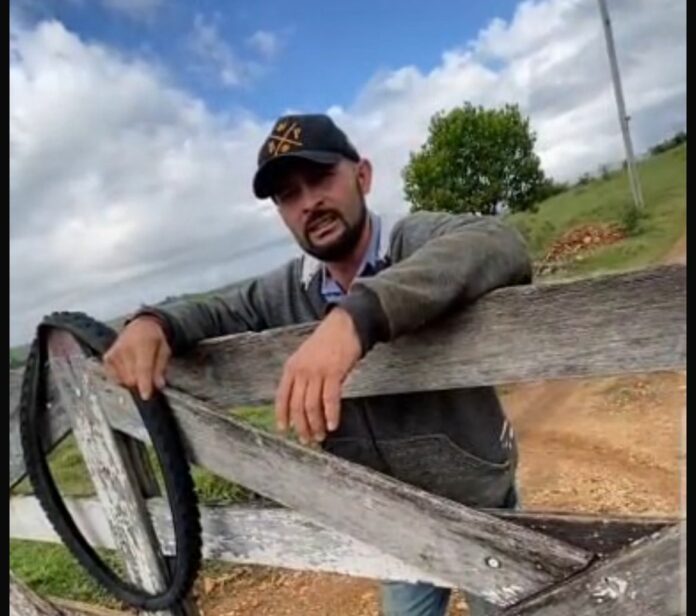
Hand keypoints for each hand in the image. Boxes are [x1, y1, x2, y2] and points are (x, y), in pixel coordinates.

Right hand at [103, 316, 170, 399]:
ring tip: (139, 366)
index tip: (146, 396)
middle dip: (142, 382)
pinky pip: (116, 378)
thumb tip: (159, 385)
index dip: (144, 384)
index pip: (143, 368)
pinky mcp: (107, 358)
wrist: (140, 326)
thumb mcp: (164, 351)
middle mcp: (125, 348)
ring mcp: (114, 353)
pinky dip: (124, 377)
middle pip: (132, 378)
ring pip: (124, 380)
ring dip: (133, 379)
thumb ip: (161, 368)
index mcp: (143, 344)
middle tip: (149, 375)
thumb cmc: (154, 339)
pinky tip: (129, 367)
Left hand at [275, 307, 361, 443]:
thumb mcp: (306, 357)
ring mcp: (316, 372)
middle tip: (307, 440)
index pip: (281, 396)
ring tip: (320, 436)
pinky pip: (329, 399)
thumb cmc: (327, 342)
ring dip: (316, 424)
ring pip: (311, 406)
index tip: (284, 431)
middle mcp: (301, 371)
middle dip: (301, 426)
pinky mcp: (333, 373)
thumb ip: (301, 376)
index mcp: (291, 367)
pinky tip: (333, 425)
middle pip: (296, 406)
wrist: (345, 325)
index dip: (282, 416)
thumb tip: (300, 402)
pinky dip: (331, 415)